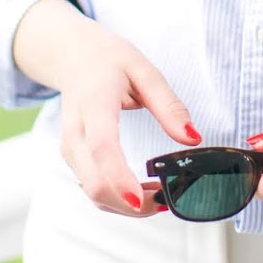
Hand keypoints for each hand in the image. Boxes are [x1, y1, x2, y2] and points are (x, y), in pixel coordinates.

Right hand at [55, 24, 200, 218]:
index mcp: (94, 104)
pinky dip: (117, 199)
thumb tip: (193, 138)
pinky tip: (143, 192)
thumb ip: (169, 105)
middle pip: (95, 182)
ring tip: (162, 196)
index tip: (143, 200)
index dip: (121, 178)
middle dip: (132, 204)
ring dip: (126, 206)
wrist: (72, 56)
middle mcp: (75, 132)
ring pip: (93, 193)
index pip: (103, 147)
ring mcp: (69, 149)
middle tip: (169, 199)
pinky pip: (92, 188)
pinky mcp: (73, 159)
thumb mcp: (144, 71)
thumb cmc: (109, 61)